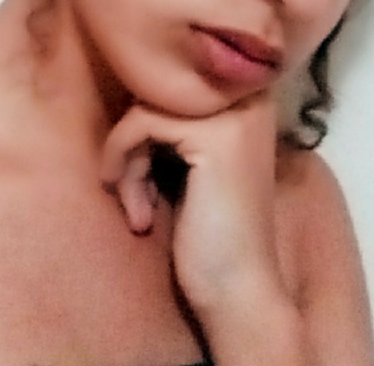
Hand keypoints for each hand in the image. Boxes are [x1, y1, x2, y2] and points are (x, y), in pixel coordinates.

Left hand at [100, 93, 286, 316]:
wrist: (239, 292)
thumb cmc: (209, 234)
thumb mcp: (188, 162)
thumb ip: (175, 120)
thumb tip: (128, 81)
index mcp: (247, 98)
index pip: (172, 81)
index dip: (144, 126)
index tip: (139, 176)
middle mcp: (248, 95)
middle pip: (156, 90)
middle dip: (131, 143)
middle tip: (133, 196)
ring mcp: (234, 115)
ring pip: (144, 106)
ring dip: (126, 161)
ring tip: (138, 208)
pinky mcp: (215, 137)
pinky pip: (140, 123)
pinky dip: (124, 167)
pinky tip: (139, 214)